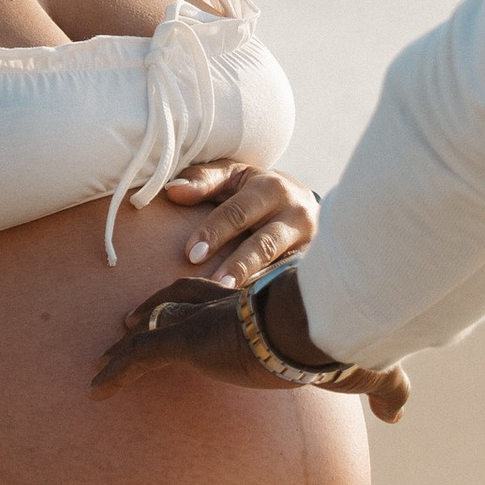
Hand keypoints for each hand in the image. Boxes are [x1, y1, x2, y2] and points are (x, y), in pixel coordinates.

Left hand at [90, 273, 412, 425]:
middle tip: (132, 323)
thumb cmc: (341, 344)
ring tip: (104, 362)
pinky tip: (96, 390)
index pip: (219, 299)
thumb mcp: (363, 370)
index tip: (190, 313)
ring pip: (153, 329)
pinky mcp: (186, 340)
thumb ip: (383, 388)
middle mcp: (225, 311)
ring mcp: (202, 324)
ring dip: (128, 345)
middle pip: (177, 303)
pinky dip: (116, 371)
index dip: (200, 303)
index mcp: (258, 312)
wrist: (320, 331)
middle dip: (154, 312)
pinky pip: (141, 356)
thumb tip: (400, 415)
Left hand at [158, 159, 317, 289]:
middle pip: (263, 243)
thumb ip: (203, 181)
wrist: (305, 203)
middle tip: (212, 281)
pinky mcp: (311, 265)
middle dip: (238, 263)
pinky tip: (251, 308)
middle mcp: (295, 215)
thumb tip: (173, 190)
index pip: (238, 213)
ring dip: (255, 282)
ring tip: (231, 297)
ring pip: (280, 266)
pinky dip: (270, 292)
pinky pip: (290, 281)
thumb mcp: (233, 177)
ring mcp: (308, 243)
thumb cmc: (255, 190)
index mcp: (271, 188)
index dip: (214, 233)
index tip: (190, 255)